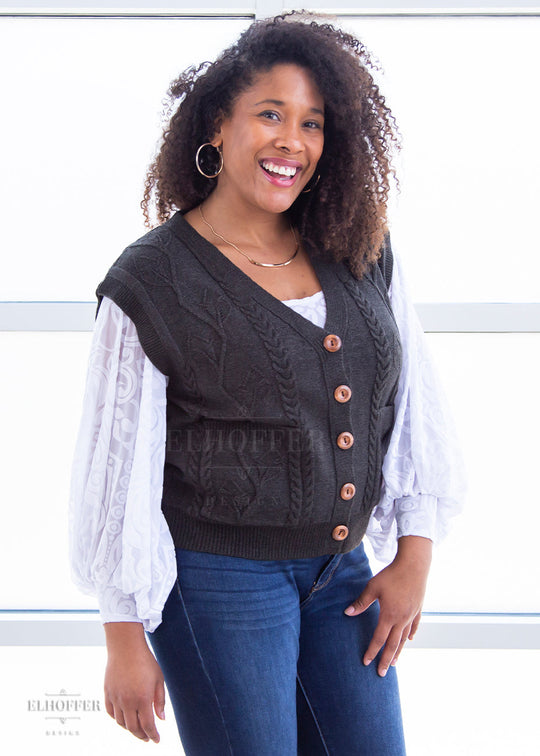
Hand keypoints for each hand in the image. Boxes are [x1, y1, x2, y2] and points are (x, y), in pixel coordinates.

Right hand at [103, 622, 165, 742]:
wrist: (125, 647)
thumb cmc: (145, 661)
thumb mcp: (159, 679)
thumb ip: (160, 700)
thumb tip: (161, 719)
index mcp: (143, 698)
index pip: (148, 725)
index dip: (153, 735)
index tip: (156, 740)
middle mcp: (128, 701)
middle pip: (134, 728)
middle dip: (142, 735)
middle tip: (148, 738)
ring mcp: (116, 698)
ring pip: (121, 723)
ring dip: (130, 729)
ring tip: (137, 729)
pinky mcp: (107, 693)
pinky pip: (111, 713)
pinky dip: (118, 719)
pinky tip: (124, 719)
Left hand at [344, 536, 431, 676]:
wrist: (414, 564)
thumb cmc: (392, 574)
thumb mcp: (373, 587)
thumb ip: (361, 602)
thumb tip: (347, 613)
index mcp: (389, 615)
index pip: (379, 639)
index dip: (372, 651)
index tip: (366, 662)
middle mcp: (402, 619)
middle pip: (393, 644)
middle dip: (386, 660)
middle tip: (382, 673)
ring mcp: (412, 614)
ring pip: (404, 638)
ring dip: (399, 651)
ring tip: (395, 662)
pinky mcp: (418, 608)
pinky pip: (414, 626)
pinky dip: (411, 634)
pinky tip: (410, 640)